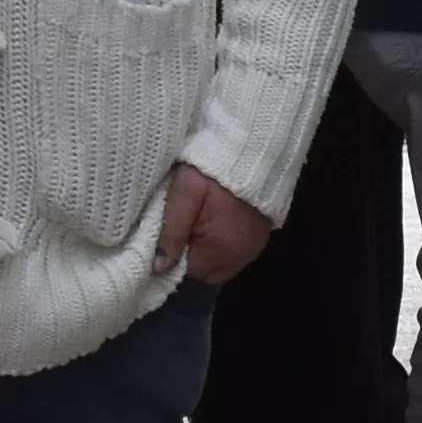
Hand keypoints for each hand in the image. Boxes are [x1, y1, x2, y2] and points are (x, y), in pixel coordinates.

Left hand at [158, 163, 273, 285]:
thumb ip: (171, 232)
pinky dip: (227, 242)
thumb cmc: (211, 173)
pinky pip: (238, 251)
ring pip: (223, 263)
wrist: (252, 151)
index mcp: (220, 250)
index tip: (178, 230)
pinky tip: (222, 221)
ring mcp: (255, 247)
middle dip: (195, 254)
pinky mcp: (263, 237)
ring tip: (205, 220)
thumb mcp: (183, 197)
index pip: (189, 271)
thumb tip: (158, 268)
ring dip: (211, 249)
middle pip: (208, 271)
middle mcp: (242, 256)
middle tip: (190, 225)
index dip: (178, 253)